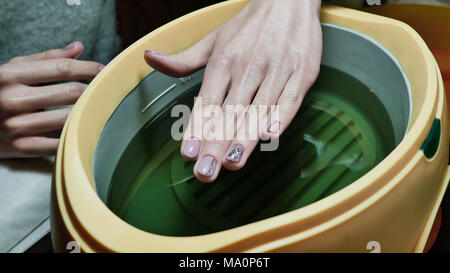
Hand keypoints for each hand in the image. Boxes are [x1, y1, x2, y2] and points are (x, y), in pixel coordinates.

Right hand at [0, 42, 103, 158]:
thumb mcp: (13, 69)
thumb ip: (46, 59)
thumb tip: (78, 48)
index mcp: (10, 76)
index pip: (60, 69)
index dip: (87, 68)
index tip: (103, 70)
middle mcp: (12, 100)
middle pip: (70, 93)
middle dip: (93, 90)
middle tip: (105, 90)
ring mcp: (15, 126)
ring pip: (69, 118)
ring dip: (88, 112)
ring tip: (98, 107)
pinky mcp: (20, 147)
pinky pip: (57, 144)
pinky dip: (74, 136)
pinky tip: (84, 129)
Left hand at [145, 0, 321, 181]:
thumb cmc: (248, 26)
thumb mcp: (213, 39)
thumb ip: (184, 59)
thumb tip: (150, 58)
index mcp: (224, 61)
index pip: (208, 101)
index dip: (197, 128)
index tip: (188, 154)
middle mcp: (248, 66)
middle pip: (231, 112)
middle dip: (216, 144)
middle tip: (206, 172)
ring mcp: (277, 69)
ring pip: (259, 110)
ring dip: (245, 138)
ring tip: (232, 162)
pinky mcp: (303, 72)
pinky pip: (291, 98)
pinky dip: (281, 116)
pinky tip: (270, 135)